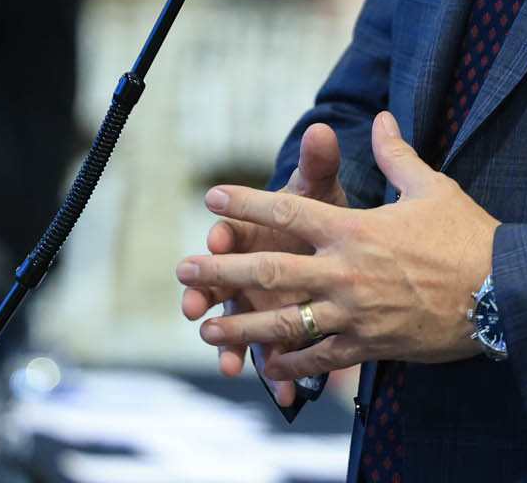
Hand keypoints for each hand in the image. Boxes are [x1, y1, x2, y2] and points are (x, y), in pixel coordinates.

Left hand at [176, 111, 498, 386]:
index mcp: (355, 228)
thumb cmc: (468, 236)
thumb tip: (380, 118)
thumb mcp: (432, 187)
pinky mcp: (370, 345)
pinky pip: (320, 357)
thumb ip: (396, 154)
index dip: (246, 201)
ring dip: (241, 324)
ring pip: (284, 321)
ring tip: (206, 327)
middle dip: (220, 269)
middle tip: (182, 270)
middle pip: (269, 269)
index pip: (289, 210)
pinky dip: (291, 364)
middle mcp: (346, 271)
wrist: (503, 294)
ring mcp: (355, 313)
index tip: (212, 196)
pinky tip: (266, 368)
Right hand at [180, 123, 346, 406]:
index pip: (229, 229)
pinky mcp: (274, 330)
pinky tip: (287, 397)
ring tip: (227, 361)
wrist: (334, 245)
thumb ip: (318, 163)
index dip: (222, 233)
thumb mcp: (321, 191)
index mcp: (251, 230)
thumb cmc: (321, 214)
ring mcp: (256, 303)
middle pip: (220, 281)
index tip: (217, 236)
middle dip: (206, 294)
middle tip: (193, 305)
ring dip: (229, 343)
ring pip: (236, 324)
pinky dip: (278, 378)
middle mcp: (246, 268)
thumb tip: (322, 129)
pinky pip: (272, 356)